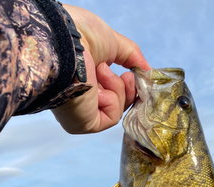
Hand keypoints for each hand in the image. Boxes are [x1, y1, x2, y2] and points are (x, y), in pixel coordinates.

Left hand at [51, 4, 149, 133]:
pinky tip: (99, 86)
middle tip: (127, 75)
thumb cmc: (79, 36)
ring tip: (101, 71)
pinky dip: (113, 99)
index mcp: (85, 79)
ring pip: (118, 109)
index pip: (112, 91)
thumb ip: (131, 55)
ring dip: (117, 88)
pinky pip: (113, 117)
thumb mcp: (112, 41)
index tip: (133, 72)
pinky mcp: (86, 123)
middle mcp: (82, 97)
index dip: (127, 84)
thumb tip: (147, 70)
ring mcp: (83, 112)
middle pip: (119, 102)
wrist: (66, 43)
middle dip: (127, 87)